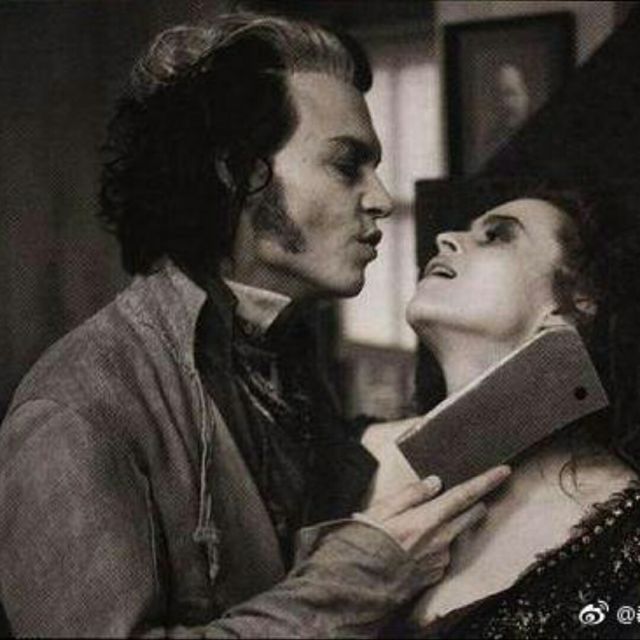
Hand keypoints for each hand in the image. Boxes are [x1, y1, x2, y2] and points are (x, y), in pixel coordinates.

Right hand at [361, 465, 510, 585]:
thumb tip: (434, 482)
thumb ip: (412, 494)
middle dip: (475, 503)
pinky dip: (435, 545)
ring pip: (453, 534)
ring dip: (446, 526)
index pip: (465, 495)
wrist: (359, 585)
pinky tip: (413, 547)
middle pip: (470, 515)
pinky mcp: (435, 575)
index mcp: (428, 519)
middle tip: (470, 496)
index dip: (486, 482)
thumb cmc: (366, 544)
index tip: (503, 472)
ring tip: (415, 528)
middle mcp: (440, 540)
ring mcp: (439, 560)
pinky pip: (442, 554)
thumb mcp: (382, 509)